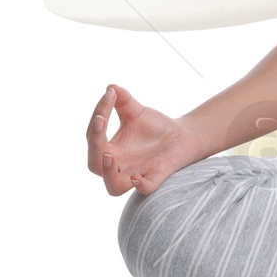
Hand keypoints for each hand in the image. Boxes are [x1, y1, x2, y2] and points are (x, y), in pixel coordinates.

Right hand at [86, 84, 206, 197]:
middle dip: (94, 145)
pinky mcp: (156, 176)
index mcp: (110, 149)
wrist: (183, 135)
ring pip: (114, 188)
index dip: (96, 118)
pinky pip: (146, 188)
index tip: (109, 96)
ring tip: (109, 155)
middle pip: (95, 165)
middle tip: (101, 121)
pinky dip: (141, 185)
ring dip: (108, 173)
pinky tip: (137, 177)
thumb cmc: (155, 127)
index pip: (94, 138)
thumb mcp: (137, 111)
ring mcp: (137, 173)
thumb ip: (123, 100)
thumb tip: (111, 87)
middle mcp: (120, 165)